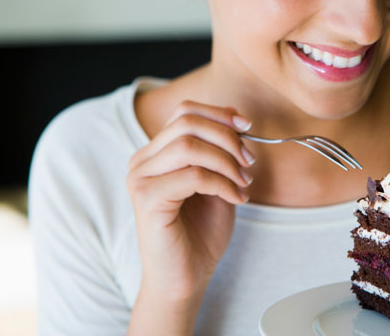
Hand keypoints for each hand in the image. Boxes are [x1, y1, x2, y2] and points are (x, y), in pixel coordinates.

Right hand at [126, 101, 254, 302]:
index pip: (185, 112)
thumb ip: (219, 152)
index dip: (219, 114)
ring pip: (189, 146)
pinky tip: (236, 198)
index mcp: (155, 153)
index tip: (248, 127)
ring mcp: (140, 179)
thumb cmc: (199, 234)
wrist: (184, 279)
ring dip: (227, 161)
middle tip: (249, 161)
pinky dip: (223, 183)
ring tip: (244, 182)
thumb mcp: (216, 183)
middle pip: (187, 123)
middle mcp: (141, 161)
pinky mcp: (147, 199)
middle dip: (227, 137)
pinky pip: (193, 176)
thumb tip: (238, 122)